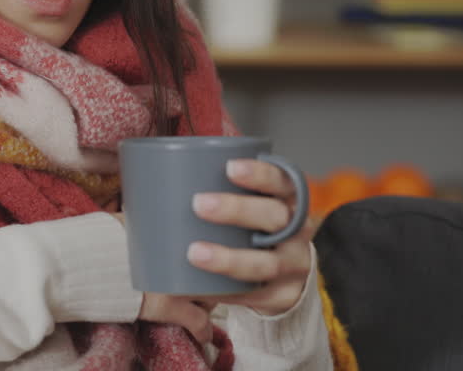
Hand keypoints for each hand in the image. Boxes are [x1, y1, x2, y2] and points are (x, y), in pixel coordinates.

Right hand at [110, 212, 212, 341]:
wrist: (83, 262)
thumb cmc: (103, 238)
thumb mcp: (131, 219)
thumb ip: (149, 220)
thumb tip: (146, 213)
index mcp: (177, 232)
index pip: (212, 241)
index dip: (215, 251)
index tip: (212, 256)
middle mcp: (183, 255)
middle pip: (215, 269)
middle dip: (214, 278)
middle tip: (208, 281)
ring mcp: (178, 282)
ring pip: (211, 296)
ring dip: (208, 302)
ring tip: (204, 306)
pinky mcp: (169, 306)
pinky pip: (198, 321)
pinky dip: (202, 330)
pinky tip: (204, 335)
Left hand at [187, 159, 315, 316]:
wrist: (286, 275)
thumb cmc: (256, 229)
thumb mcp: (254, 205)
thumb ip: (226, 191)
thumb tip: (164, 177)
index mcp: (290, 200)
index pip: (283, 181)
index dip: (260, 173)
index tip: (230, 167)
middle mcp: (298, 231)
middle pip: (276, 218)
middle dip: (238, 210)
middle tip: (198, 204)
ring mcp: (295, 265)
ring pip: (267, 263)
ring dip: (229, 258)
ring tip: (194, 252)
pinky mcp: (285, 295)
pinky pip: (256, 296)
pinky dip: (226, 292)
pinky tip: (200, 288)